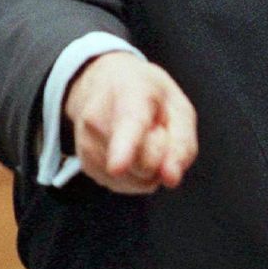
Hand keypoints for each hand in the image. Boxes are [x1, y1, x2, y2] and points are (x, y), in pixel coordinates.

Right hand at [64, 51, 197, 193]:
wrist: (104, 83)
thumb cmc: (147, 92)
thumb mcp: (177, 105)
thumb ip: (182, 142)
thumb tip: (171, 179)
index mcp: (129, 93)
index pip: (127, 126)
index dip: (123, 149)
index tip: (117, 167)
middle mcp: (99, 119)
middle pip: (145, 164)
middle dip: (161, 152)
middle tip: (154, 127)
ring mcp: (87, 144)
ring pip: (137, 180)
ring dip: (148, 164)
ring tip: (140, 135)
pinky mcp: (86, 166)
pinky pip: (127, 185)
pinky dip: (136, 173)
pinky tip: (129, 148)